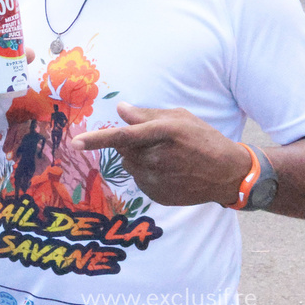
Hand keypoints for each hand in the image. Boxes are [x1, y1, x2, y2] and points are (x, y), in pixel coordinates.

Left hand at [70, 102, 250, 206]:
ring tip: (166, 156)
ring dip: (138, 157)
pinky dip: (146, 172)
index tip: (75, 143)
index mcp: (163, 134)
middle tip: (155, 141)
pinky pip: (138, 179)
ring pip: (129, 164)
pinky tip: (169, 170)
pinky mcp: (157, 195)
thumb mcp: (180, 117)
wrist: (229, 174)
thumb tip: (121, 110)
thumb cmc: (204, 139)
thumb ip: (147, 114)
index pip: (123, 136)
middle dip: (131, 143)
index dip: (97, 139)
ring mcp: (157, 180)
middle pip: (123, 149)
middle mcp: (157, 158)